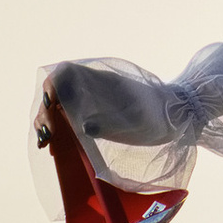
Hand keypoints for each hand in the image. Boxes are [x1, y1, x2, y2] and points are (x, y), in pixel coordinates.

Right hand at [46, 60, 178, 148]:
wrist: (176, 118)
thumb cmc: (160, 115)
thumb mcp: (139, 121)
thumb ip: (114, 123)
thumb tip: (86, 127)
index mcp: (102, 81)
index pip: (64, 75)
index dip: (50, 89)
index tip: (50, 110)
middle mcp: (92, 89)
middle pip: (55, 93)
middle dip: (45, 113)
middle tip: (47, 139)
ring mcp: (91, 103)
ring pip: (58, 108)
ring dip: (47, 123)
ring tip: (47, 145)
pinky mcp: (93, 118)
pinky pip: (68, 120)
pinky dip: (57, 131)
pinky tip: (54, 148)